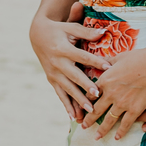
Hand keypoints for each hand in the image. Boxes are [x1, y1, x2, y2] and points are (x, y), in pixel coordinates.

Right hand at [30, 0, 109, 121]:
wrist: (37, 35)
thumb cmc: (59, 30)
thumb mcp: (71, 27)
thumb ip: (87, 32)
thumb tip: (104, 32)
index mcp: (63, 48)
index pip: (82, 56)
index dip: (95, 61)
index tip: (108, 67)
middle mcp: (57, 63)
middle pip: (74, 76)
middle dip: (85, 86)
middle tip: (97, 95)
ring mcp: (53, 73)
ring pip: (67, 89)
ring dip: (77, 101)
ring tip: (89, 111)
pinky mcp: (51, 80)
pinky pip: (60, 94)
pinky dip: (66, 106)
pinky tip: (73, 117)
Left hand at [82, 43, 145, 141]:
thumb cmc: (138, 58)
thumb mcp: (118, 57)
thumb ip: (107, 62)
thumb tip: (101, 61)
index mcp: (105, 80)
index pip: (91, 94)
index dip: (86, 101)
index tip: (83, 106)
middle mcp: (110, 94)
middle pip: (96, 110)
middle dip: (88, 120)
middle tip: (83, 126)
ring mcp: (122, 103)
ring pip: (108, 120)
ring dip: (101, 130)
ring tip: (96, 137)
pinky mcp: (135, 109)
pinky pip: (125, 124)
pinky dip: (120, 132)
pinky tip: (117, 138)